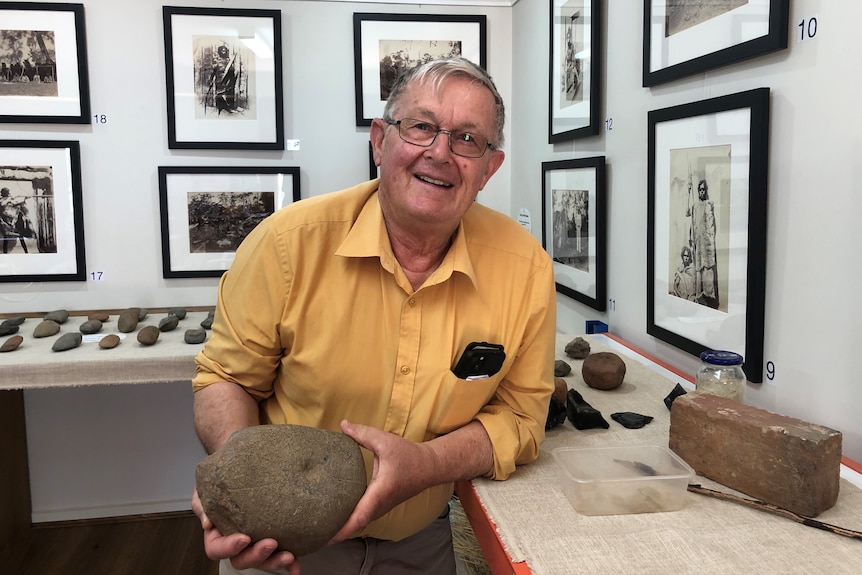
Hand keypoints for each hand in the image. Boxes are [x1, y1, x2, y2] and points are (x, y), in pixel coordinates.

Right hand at [192, 490, 299, 573]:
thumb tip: (207, 522)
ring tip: (288, 556)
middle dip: (256, 555)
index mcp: (217, 535)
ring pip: (262, 561)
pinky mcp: (274, 540)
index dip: (229, 548)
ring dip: (275, 561)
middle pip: (241, 560)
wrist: (243, 472)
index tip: (244, 538)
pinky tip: (296, 566)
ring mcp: (255, 544)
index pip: (217, 549)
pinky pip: (280, 555)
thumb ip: (202, 504)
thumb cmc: (222, 484)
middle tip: (270, 543)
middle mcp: (236, 543)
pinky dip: (290, 563)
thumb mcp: (205, 490)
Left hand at [328, 420, 438, 541]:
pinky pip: (363, 518)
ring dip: (342, 529)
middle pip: (356, 525)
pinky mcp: (381, 507)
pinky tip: (335, 519)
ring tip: (319, 531)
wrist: (429, 467)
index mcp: (380, 491)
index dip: (343, 528)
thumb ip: (363, 434)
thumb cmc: (408, 455)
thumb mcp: (385, 441)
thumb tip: (342, 425)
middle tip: (313, 537)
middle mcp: (380, 505)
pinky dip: (349, 523)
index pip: (360, 515)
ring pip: (359, 523)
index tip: (327, 537)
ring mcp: (381, 508)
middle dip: (336, 534)